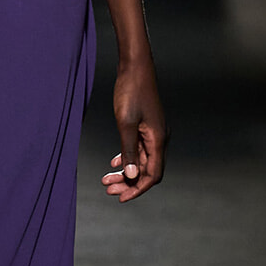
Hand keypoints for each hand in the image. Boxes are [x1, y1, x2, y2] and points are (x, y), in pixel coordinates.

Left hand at [101, 56, 167, 202]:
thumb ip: (128, 151)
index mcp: (158, 140)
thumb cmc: (131, 92)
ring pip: (140, 160)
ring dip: (125, 172)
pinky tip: (114, 162)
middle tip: (107, 189)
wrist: (135, 67)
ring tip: (106, 179)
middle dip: (128, 183)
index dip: (137, 189)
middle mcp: (159, 139)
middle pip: (146, 170)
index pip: (152, 175)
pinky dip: (127, 158)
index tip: (120, 198)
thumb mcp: (125, 124)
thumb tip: (131, 176)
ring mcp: (153, 132)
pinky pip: (138, 149)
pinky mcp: (146, 126)